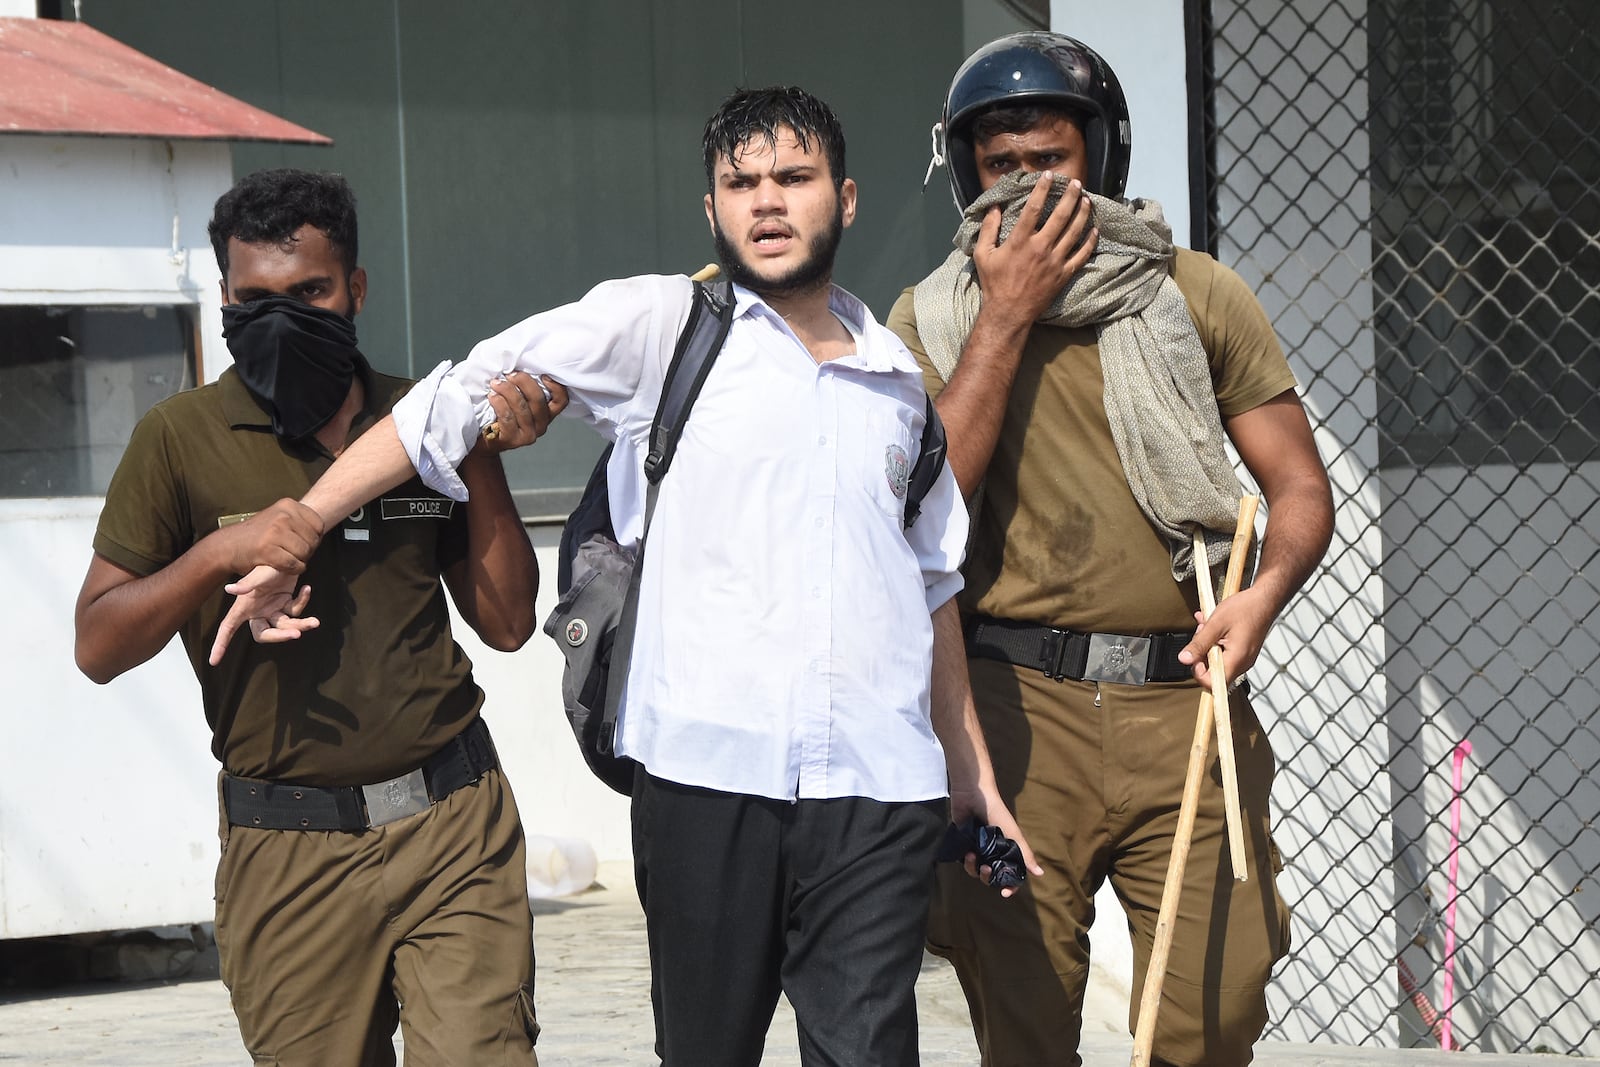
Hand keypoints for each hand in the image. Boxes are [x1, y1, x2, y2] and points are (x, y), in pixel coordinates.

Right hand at [207, 565, 319, 664]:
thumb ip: (246, 584)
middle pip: (265, 634)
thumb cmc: (267, 565)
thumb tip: (229, 590)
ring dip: (301, 625)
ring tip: (315, 622)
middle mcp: (258, 611)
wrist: (286, 553)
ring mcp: (273, 609)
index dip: (221, 644)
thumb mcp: (258, 575)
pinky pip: (296, 610)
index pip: (228, 628)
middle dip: (280, 636)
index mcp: (244, 607)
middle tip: (296, 634)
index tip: (213, 661)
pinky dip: (303, 601)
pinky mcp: (286, 603)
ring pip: (286, 626)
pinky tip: (306, 588)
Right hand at [221, 498, 324, 574]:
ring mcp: (275, 532)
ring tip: (288, 559)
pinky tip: (284, 567)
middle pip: (313, 540)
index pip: (319, 525)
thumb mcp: (277, 517)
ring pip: (304, 553)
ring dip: (300, 561)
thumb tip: (320, 531)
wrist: (227, 546)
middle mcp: (283, 515)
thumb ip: (297, 520)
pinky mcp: (268, 549)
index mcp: (288, 505)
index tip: (302, 543)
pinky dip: (293, 569)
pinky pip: (293, 564)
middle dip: (307, 551)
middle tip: (294, 554)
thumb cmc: (256, 535)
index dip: (314, 538)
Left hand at [483, 372, 568, 451]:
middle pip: (538, 400)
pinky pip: (507, 417)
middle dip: (523, 382)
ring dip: (507, 390)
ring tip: (495, 383)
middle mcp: (541, 425)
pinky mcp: (513, 440)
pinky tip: (492, 396)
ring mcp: (528, 435)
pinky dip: (499, 403)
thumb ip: (524, 389)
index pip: (561, 401)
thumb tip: (520, 365)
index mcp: (547, 414)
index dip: (556, 387)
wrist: (486, 440)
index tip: (542, 375)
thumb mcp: (517, 400)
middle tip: (510, 374)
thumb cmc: (500, 414)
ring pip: (522, 407)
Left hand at [948, 786, 1042, 898]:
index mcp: (1006, 850)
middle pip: (990, 876)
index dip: (1008, 885)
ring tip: (972, 855)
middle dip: (987, 877)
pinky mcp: (962, 843)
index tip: (1005, 893)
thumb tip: (1040, 874)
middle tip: (986, 868)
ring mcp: (977, 848)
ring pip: (974, 870)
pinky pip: (961, 861)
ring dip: (973, 868)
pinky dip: (964, 860)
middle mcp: (992, 852)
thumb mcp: (1013, 834)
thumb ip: (1025, 854)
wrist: (973, 794)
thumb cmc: (996, 812)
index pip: (1008, 874)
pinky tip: (966, 851)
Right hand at [972, 173, 1096, 330]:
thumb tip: (993, 207)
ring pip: (1074, 232)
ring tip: (1086, 200)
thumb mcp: (983, 255)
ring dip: (1082, 214)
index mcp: (1020, 241)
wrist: (1009, 312)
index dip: (1042, 190)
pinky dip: (1089, 242)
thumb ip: (988, 229)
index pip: (1034, 208)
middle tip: (1076, 182)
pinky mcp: (1063, 274)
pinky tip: (1094, 230)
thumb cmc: (994, 283)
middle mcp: (1040, 248)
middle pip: (1060, 216)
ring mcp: (1055, 261)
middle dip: (1070, 196)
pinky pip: (1081, 255)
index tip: (1048, 176)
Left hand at [1179, 585, 1273, 689]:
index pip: (1213, 683)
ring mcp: (1244, 659)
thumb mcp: (1215, 624)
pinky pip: (1225, 653)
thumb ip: (1199, 644)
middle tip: (1201, 633)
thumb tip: (1184, 659)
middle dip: (1201, 653)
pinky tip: (1213, 627)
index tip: (1194, 655)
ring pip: (1217, 661)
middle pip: (1213, 672)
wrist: (1265, 600)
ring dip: (1207, 644)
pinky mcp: (1243, 652)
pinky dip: (1215, 641)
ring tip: (1208, 626)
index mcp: (1236, 660)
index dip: (1198, 672)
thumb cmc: (1245, 609)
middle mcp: (1242, 664)